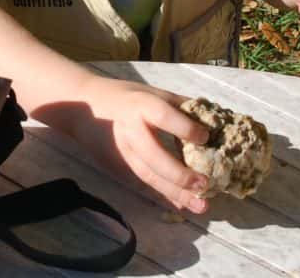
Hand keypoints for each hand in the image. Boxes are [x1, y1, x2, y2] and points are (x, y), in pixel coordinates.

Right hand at [70, 79, 211, 213]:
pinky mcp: (118, 166)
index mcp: (140, 105)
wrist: (84, 106)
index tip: (205, 138)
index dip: (185, 128)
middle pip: (153, 156)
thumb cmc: (125, 96)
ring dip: (176, 193)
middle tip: (205, 184)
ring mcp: (122, 151)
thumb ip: (179, 106)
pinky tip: (182, 205)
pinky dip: (165, 195)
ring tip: (201, 206)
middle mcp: (130, 129)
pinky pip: (144, 184)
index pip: (162, 117)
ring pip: (149, 176)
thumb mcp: (151, 92)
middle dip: (180, 173)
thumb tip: (215, 122)